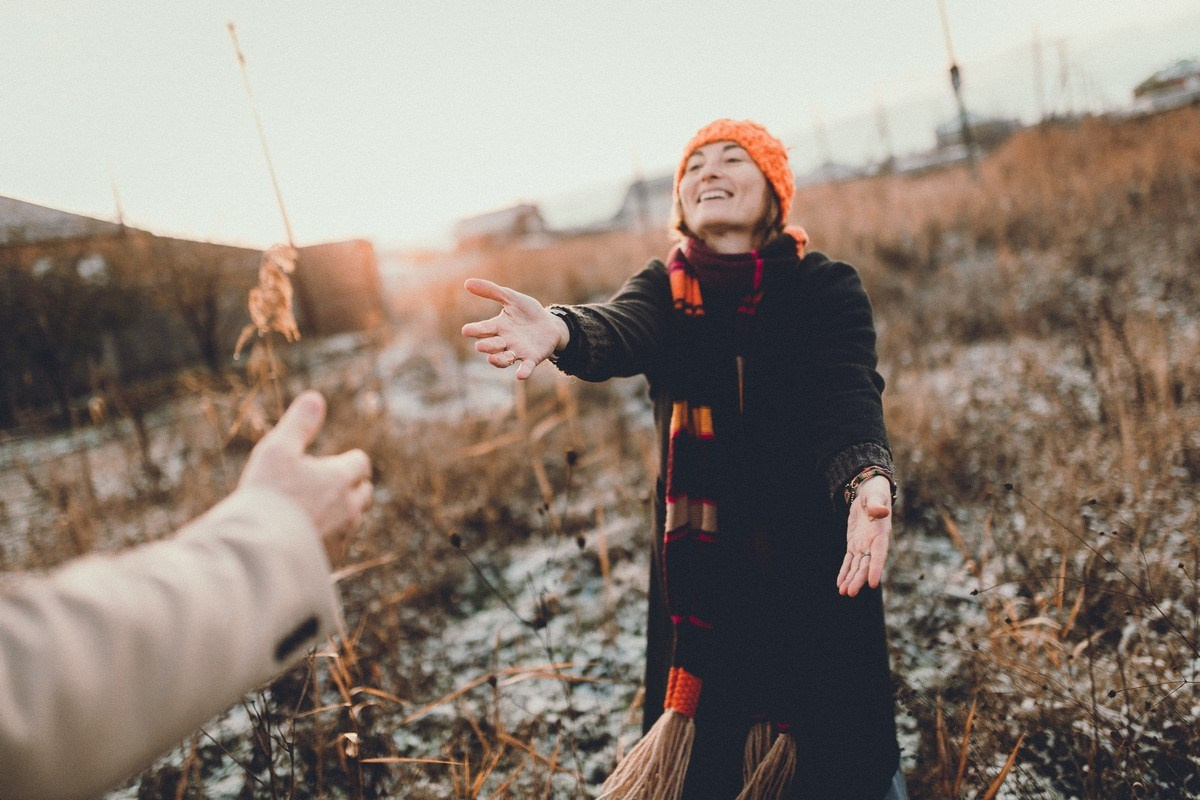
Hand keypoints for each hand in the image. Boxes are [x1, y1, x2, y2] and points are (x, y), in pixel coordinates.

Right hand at [238, 391, 372, 563]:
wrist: (257, 549)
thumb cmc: (266, 495)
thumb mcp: (277, 449)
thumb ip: (299, 423)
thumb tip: (316, 398)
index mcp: (340, 478)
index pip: (360, 462)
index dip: (347, 460)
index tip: (331, 462)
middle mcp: (349, 508)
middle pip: (364, 492)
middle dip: (350, 486)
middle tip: (323, 485)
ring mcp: (342, 536)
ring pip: (353, 520)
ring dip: (341, 512)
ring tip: (313, 510)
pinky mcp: (331, 560)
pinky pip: (339, 544)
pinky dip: (330, 537)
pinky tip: (307, 535)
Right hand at [461, 278, 568, 380]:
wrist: (550, 324)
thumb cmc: (528, 312)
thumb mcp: (512, 298)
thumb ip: (492, 291)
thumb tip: (467, 282)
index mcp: (498, 327)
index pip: (484, 329)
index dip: (475, 330)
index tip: (466, 330)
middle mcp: (505, 341)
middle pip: (492, 346)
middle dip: (486, 346)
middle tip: (480, 346)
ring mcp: (518, 351)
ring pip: (504, 359)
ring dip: (498, 360)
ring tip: (492, 358)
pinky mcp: (532, 358)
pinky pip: (525, 367)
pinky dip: (523, 372)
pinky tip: (520, 375)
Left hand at [836, 475, 892, 596]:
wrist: (869, 494)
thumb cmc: (874, 495)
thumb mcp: (875, 497)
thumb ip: (877, 505)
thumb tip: (881, 511)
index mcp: (881, 535)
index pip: (879, 555)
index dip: (876, 569)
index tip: (873, 584)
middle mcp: (874, 544)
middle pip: (866, 565)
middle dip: (858, 579)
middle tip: (850, 593)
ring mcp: (864, 546)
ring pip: (857, 566)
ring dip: (850, 579)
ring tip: (844, 593)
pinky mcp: (854, 545)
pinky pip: (849, 561)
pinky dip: (845, 571)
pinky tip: (840, 583)